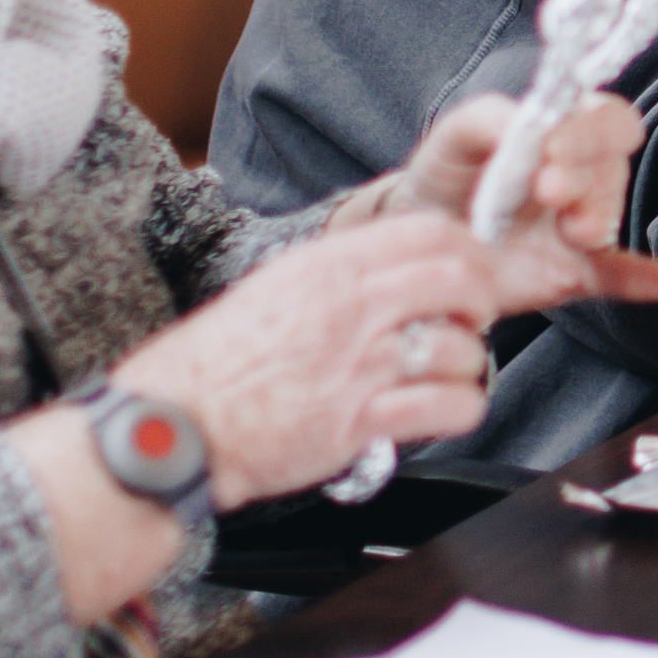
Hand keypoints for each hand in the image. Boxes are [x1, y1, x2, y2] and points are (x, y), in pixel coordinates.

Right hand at [114, 215, 523, 508]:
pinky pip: (448, 407)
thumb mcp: (275, 286)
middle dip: (482, 301)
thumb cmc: (216, 363)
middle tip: (474, 320)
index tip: (472, 273)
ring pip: (462, 349)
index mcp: (328, 266)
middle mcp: (350, 308)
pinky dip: (462, 409)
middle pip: (460, 281)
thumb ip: (338, 272)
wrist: (175, 425)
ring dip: (469, 364)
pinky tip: (445, 409)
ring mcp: (359, 364)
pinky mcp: (361, 421)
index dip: (469, 252)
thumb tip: (396, 264)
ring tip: (447, 374)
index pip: (431, 232)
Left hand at [395, 91, 657, 317]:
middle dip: (586, 175)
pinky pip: (625, 276)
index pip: (603, 119)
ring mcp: (581, 226)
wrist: (419, 238)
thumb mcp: (455, 133)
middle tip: (548, 190)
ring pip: (611, 216)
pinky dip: (657, 279)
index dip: (586, 131)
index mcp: (562, 131)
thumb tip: (533, 122)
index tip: (548, 147)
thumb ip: (490, 117)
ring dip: (597, 218)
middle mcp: (582, 176)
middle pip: (614, 165)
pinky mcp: (575, 271)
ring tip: (570, 230)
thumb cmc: (445, 175)